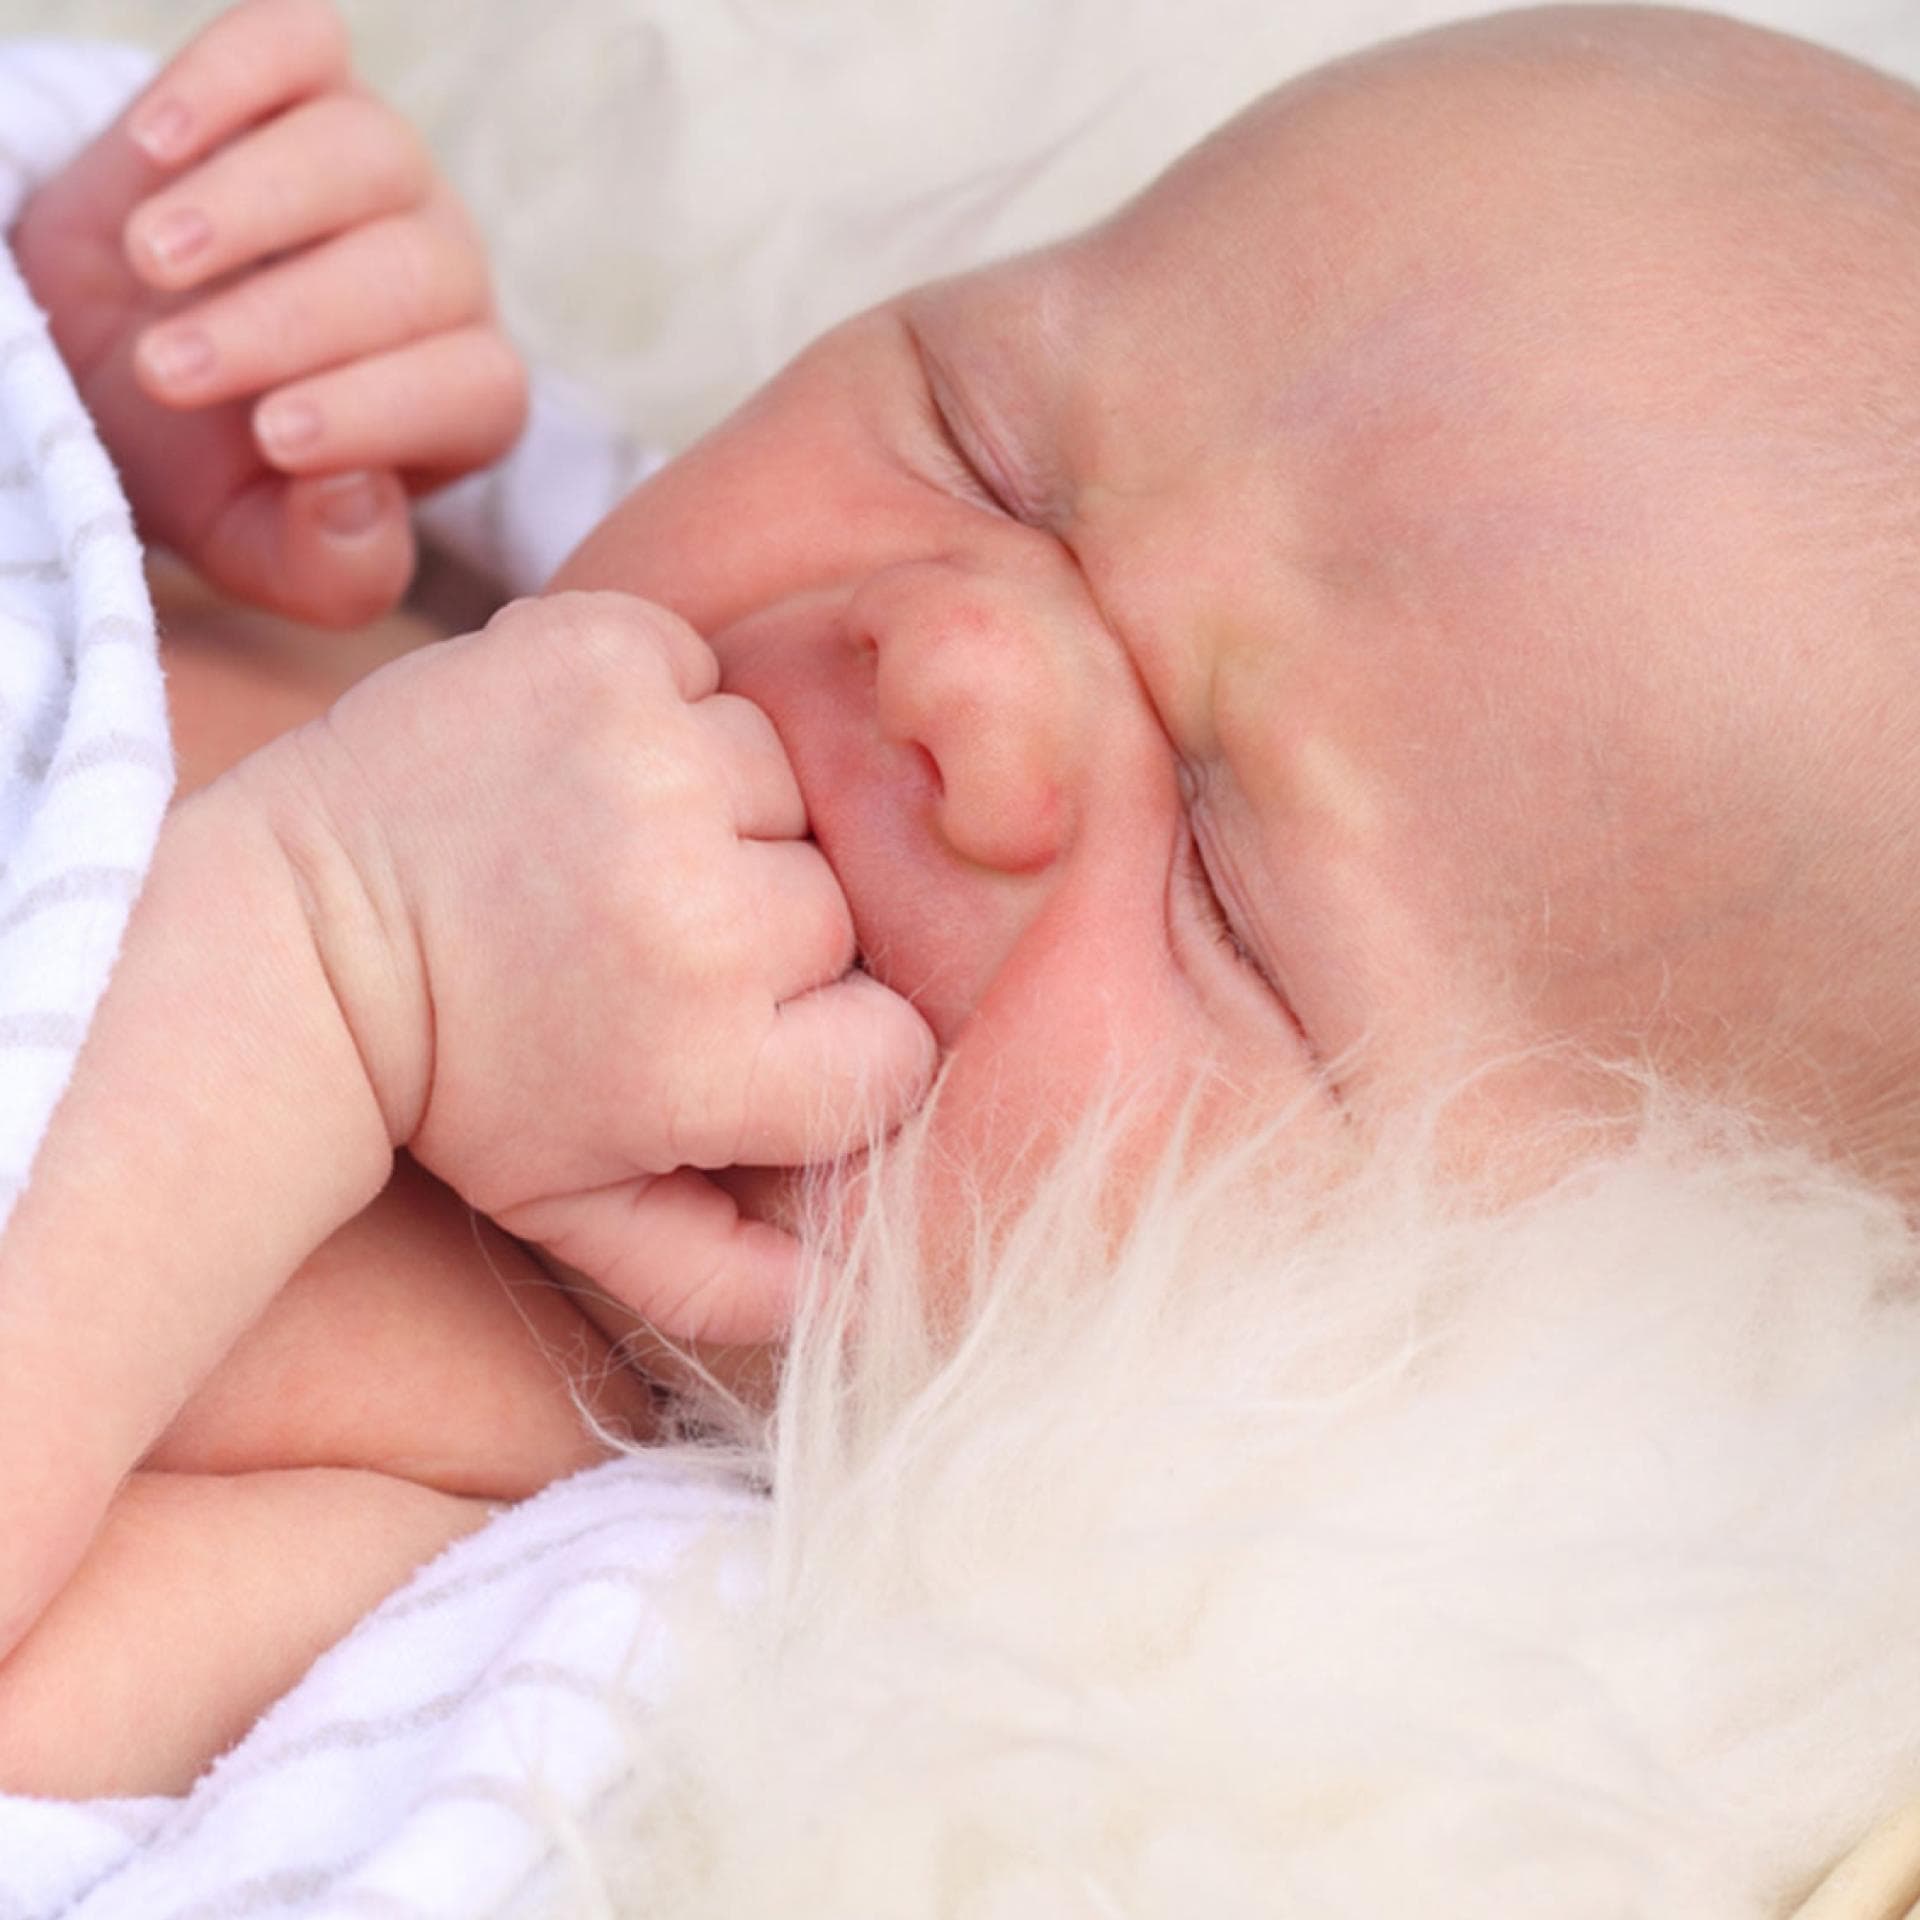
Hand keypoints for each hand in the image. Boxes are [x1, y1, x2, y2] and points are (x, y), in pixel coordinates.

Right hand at [11, 0, 526, 627]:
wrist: (107, 368)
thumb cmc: (209, 471)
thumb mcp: (265, 551)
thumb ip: (330, 565)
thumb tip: (354, 499)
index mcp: (464, 393)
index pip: (470, 386)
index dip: (380, 411)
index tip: (273, 441)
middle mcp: (444, 276)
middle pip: (416, 274)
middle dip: (289, 325)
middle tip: (171, 372)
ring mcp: (383, 171)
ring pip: (363, 151)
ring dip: (255, 207)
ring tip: (152, 265)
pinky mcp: (303, 83)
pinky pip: (299, 42)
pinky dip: (231, 78)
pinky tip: (155, 147)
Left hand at [244, 591, 937, 1342]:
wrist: (300, 928)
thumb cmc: (455, 1081)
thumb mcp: (576, 1210)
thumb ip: (719, 1277)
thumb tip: (844, 1294)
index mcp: (705, 1059)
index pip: (890, 1049)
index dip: (821, 1048)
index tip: (727, 1037)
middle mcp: (695, 907)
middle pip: (840, 915)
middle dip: (768, 935)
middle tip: (643, 946)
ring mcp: (649, 761)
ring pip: (790, 786)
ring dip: (724, 818)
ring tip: (614, 854)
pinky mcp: (603, 649)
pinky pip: (713, 677)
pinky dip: (667, 712)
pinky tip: (588, 771)